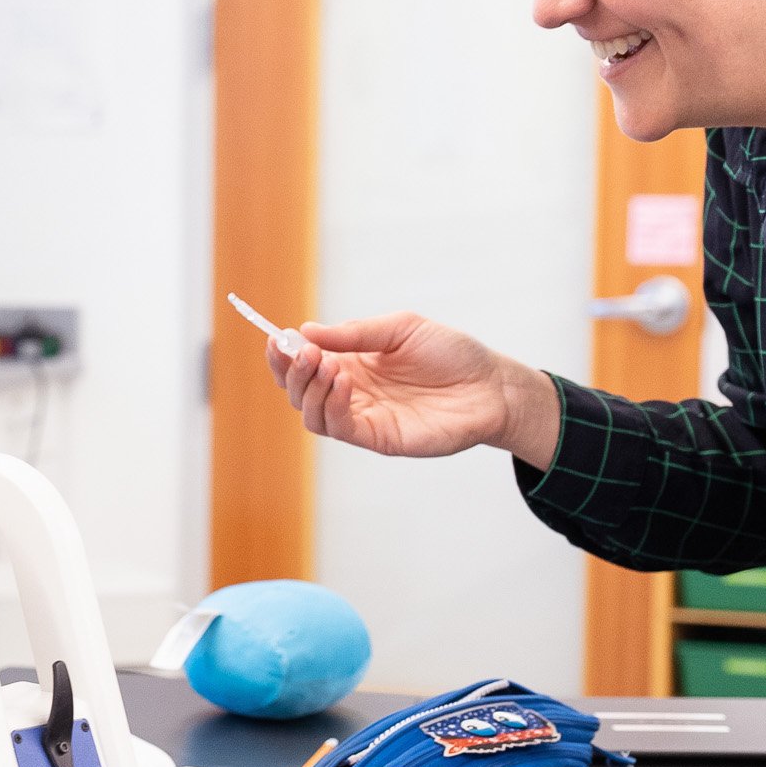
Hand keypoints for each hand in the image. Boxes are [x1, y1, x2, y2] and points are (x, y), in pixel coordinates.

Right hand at [269, 313, 560, 468]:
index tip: (274, 338)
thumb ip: (355, 333)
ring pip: (311, 414)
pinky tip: (343, 382)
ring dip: (309, 390)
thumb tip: (306, 331)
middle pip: (298, 391)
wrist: (491, 385)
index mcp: (351, 363)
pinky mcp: (378, 438)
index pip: (303, 364)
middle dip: (292, 371)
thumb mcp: (401, 328)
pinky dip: (332, 406)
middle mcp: (350, 393)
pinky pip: (340, 428)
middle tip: (305, 352)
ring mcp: (362, 417)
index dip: (282, 355)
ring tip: (326, 365)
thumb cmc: (451, 354)